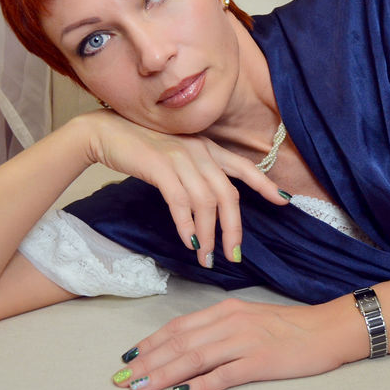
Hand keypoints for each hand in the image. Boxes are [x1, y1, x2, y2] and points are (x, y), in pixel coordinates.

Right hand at [76, 110, 287, 265]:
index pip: (244, 167)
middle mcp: (201, 151)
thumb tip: (212, 203)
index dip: (265, 185)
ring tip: (206, 257)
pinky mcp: (160, 167)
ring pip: (206, 203)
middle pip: (229, 195)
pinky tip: (189, 242)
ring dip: (208, 235)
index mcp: (209, 148)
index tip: (284, 201)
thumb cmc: (142, 147)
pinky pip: (180, 202)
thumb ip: (198, 172)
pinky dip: (187, 225)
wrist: (105, 132)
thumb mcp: (178, 155)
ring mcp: (181, 158)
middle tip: (234, 255)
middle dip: (234, 229)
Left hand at [111, 297, 367, 389]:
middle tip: (121, 378)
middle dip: (147, 361)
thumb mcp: (251, 319)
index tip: (127, 357)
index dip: (150, 343)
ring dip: (163, 373)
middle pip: (180, 343)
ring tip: (140, 387)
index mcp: (227, 309)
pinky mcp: (260, 361)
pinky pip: (224, 375)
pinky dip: (200, 385)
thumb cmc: (290, 327)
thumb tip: (190, 350)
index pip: (179, 327)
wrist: (328, 329)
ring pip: (194, 358)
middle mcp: (232, 322)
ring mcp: (245, 341)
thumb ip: (221, 330)